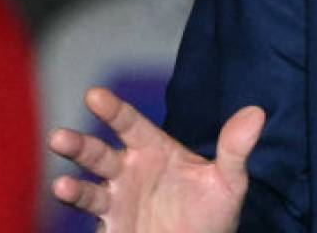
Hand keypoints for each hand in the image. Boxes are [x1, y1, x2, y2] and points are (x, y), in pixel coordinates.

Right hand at [49, 87, 264, 232]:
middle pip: (99, 153)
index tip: (94, 95)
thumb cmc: (213, 213)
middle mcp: (130, 170)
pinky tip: (65, 193)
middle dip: (78, 145)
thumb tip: (257, 112)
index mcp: (154, 150)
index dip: (112, 110)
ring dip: (71, 184)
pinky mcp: (112, 224)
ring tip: (61, 184)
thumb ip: (235, 148)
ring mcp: (118, 198)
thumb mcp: (229, 181)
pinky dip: (77, 204)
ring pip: (89, 185)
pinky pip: (93, 213)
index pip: (130, 124)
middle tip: (59, 137)